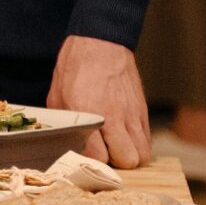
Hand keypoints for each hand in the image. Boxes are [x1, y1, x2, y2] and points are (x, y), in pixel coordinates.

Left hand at [51, 35, 149, 167]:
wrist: (100, 42)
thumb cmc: (74, 68)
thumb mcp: (57, 95)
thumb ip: (64, 123)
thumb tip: (65, 144)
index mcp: (90, 112)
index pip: (99, 157)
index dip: (92, 161)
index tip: (87, 156)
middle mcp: (114, 116)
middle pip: (127, 160)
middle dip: (116, 162)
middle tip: (104, 153)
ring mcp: (132, 114)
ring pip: (143, 155)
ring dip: (130, 155)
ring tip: (116, 147)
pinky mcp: (142, 110)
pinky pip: (147, 140)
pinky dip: (138, 144)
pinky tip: (124, 137)